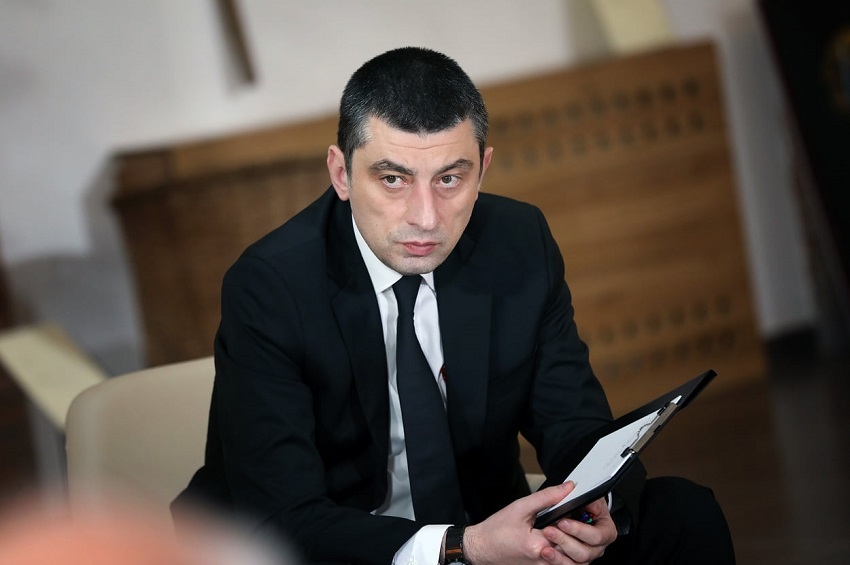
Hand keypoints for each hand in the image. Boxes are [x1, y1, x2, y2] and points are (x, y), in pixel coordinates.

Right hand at [461, 482, 616, 564]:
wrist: (481, 547)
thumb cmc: (496, 529)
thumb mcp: (520, 507)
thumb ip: (547, 497)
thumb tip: (567, 488)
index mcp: (539, 545)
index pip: (570, 534)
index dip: (579, 522)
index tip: (580, 510)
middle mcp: (543, 560)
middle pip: (576, 551)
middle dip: (581, 535)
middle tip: (580, 520)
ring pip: (573, 562)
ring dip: (577, 547)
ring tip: (574, 531)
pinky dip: (567, 555)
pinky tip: (563, 542)